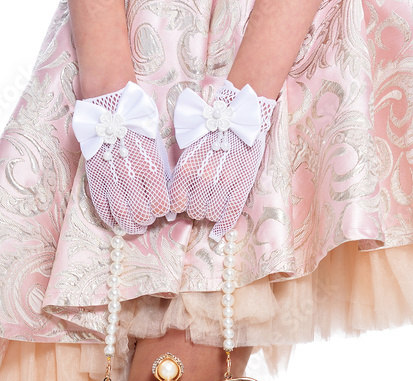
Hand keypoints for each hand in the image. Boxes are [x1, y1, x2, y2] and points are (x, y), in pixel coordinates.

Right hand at [72, 81, 174, 233]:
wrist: (112, 107)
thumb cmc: (139, 127)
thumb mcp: (159, 149)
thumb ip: (164, 177)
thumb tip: (172, 205)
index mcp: (151, 167)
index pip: (161, 205)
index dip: (163, 212)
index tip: (161, 209)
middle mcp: (131, 175)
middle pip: (142, 215)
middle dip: (147, 221)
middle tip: (148, 218)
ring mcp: (111, 178)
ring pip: (122, 216)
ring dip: (131, 226)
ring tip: (135, 225)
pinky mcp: (95, 177)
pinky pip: (101, 207)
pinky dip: (110, 219)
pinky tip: (117, 221)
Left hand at [168, 81, 275, 240]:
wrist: (237, 116)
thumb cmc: (208, 133)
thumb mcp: (185, 149)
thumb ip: (178, 174)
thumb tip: (171, 205)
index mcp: (185, 168)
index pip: (176, 204)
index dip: (179, 206)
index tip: (183, 202)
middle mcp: (203, 177)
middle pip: (194, 212)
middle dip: (195, 209)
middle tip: (201, 199)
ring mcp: (224, 182)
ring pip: (211, 215)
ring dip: (210, 213)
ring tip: (212, 202)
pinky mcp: (242, 184)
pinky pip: (230, 214)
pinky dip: (222, 226)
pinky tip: (217, 233)